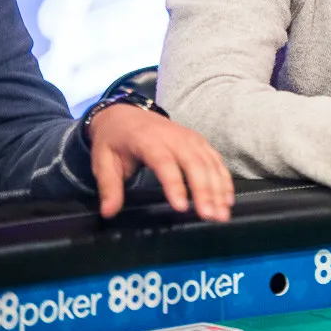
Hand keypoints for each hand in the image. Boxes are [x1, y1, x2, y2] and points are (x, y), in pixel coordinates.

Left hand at [86, 105, 234, 221]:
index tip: (181, 207)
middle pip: (194, 164)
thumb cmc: (115, 140)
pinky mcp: (199, 142)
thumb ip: (108, 187)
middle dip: (204, 191)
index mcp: (148, 140)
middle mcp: (174, 137)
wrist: (126, 114)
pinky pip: (216, 160)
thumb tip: (108, 212)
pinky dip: (224, 180)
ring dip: (218, 189)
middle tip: (209, 216)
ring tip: (221, 214)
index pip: (164, 162)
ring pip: (209, 163)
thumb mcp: (103, 161)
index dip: (174, 184)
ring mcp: (190, 138)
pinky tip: (227, 199)